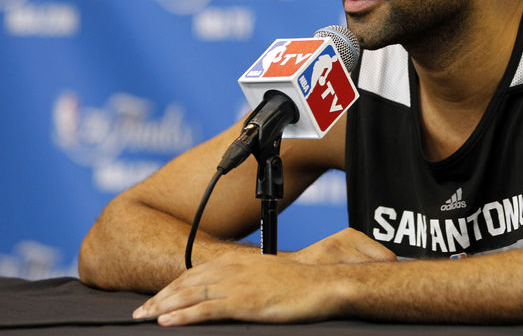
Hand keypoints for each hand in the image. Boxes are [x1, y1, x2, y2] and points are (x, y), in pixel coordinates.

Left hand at [131, 229, 394, 325]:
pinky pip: (206, 309)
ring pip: (190, 295)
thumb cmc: (300, 283)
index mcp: (238, 261)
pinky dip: (183, 316)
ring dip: (163, 306)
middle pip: (186, 282)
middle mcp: (232, 269)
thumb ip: (247, 278)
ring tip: (143, 317)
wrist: (323, 284)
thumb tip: (233, 290)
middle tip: (138, 312)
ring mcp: (237, 285)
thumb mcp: (268, 275)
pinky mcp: (244, 302)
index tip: (155, 298)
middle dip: (160, 297)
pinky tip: (166, 322)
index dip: (172, 287)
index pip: (195, 273)